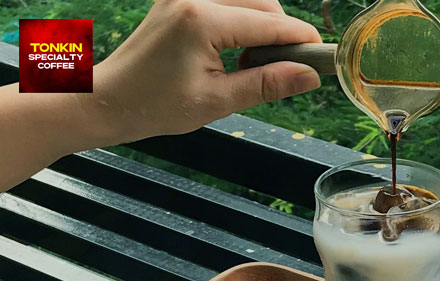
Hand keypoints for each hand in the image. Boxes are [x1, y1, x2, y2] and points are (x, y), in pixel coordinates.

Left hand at [93, 0, 321, 142]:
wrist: (109, 100)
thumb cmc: (155, 105)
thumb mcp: (218, 101)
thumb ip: (266, 84)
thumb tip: (308, 77)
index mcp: (203, 20)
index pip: (270, 23)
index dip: (301, 41)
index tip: (323, 58)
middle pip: (263, 3)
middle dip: (282, 34)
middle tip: (286, 72)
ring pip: (248, 0)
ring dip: (263, 28)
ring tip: (255, 67)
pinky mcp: (179, 0)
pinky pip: (227, 3)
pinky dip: (242, 23)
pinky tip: (237, 54)